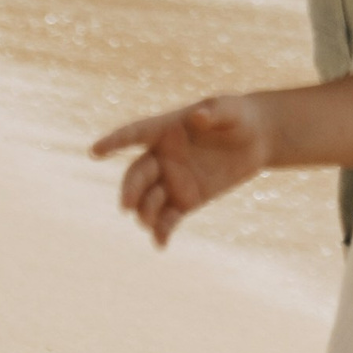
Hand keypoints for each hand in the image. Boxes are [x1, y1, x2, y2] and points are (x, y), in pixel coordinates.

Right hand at [92, 95, 272, 246]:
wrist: (257, 138)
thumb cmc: (237, 114)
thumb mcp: (229, 108)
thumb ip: (213, 111)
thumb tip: (197, 116)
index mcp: (165, 129)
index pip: (134, 135)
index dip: (114, 142)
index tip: (94, 151)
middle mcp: (162, 157)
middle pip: (136, 175)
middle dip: (129, 190)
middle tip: (126, 205)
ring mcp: (172, 181)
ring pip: (147, 200)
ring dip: (144, 212)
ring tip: (150, 222)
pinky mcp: (186, 201)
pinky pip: (167, 219)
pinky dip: (161, 232)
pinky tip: (162, 244)